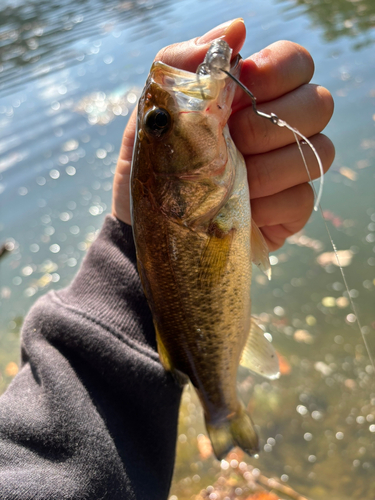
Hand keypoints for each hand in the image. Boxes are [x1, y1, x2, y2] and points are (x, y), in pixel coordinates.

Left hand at [112, 18, 333, 250]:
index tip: (242, 86)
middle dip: (271, 123)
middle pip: (320, 103)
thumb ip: (182, 68)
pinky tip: (241, 209)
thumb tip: (236, 30)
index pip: (296, 62)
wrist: (148, 228)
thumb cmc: (150, 170)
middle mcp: (276, 129)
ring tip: (227, 183)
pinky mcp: (290, 211)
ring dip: (268, 169)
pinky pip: (303, 199)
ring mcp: (287, 171)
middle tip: (233, 140)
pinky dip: (268, 205)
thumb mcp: (151, 117)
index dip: (278, 70)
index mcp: (248, 98)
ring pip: (319, 152)